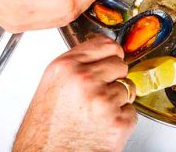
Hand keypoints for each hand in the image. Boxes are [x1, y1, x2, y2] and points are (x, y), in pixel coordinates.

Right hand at [13, 36, 136, 151]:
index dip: (111, 55)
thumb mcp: (51, 86)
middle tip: (98, 96)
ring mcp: (103, 101)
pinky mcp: (118, 123)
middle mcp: (85, 80)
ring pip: (128, 89)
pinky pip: (132, 112)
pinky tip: (102, 127)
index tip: (110, 61)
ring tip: (95, 115)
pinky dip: (122, 121)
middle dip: (114, 79)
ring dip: (118, 101)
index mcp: (66, 67)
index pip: (106, 44)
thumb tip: (100, 54)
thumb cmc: (43, 131)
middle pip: (121, 65)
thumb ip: (76, 66)